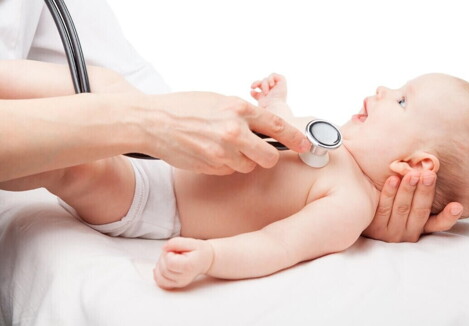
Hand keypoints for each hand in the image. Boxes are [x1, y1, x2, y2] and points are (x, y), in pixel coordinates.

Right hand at [138, 91, 309, 174]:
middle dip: (268, 157)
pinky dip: (225, 165)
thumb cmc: (185, 107)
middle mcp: (234, 132)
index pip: (278, 127)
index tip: (307, 145)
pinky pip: (229, 171)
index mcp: (239, 109)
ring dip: (242, 160)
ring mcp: (222, 152)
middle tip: (261, 152)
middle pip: (268, 157)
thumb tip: (265, 127)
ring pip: (248, 166)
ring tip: (224, 146)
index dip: (296, 139)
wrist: (152, 122)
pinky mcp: (211, 167)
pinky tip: (210, 152)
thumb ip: (243, 113)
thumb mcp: (219, 100)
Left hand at [153, 237, 214, 289]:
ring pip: (160, 276)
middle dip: (163, 258)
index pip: (169, 262)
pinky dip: (158, 275)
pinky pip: (161, 283)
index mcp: (189, 266)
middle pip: (163, 269)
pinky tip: (162, 267)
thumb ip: (176, 243)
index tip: (174, 250)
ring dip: (160, 265)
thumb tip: (164, 248)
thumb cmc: (199, 251)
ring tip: (170, 259)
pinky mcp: (176, 285)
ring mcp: (180, 283)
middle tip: (172, 252)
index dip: (168, 254)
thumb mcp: (191, 242)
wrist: (205, 260)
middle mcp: (184, 277)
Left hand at [250, 73, 286, 106]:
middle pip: (263, 81)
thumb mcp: (260, 101)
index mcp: (268, 95)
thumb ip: (256, 95)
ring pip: (267, 79)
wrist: (275, 107)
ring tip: (266, 92)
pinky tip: (271, 85)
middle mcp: (273, 90)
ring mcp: (278, 86)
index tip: (252, 90)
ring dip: (264, 84)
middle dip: (257, 83)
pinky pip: (274, 75)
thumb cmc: (267, 108)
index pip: (260, 86)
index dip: (255, 85)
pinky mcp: (282, 82)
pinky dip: (270, 78)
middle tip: (253, 87)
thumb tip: (251, 91)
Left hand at [362, 171, 463, 242]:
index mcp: (419, 228)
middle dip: (425, 192)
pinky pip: (382, 209)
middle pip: (419, 211)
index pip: (438, 224)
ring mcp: (389, 232)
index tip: (458, 206)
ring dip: (408, 190)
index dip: (448, 217)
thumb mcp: (409, 206)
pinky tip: (392, 179)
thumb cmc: (390, 206)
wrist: (360, 217)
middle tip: (429, 175)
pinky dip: (389, 193)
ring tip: (413, 174)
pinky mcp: (373, 228)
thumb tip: (434, 169)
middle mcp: (407, 233)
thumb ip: (420, 194)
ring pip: (401, 209)